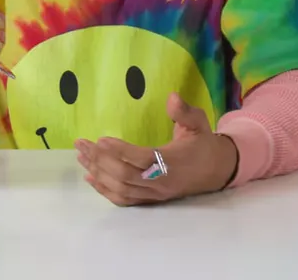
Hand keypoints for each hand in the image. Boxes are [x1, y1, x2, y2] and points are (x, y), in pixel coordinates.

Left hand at [75, 92, 238, 205]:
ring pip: (122, 188)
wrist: (216, 171)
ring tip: (80, 156)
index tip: (101, 139)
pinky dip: (105, 190)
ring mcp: (155, 194)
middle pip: (126, 176)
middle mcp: (162, 182)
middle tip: (82, 144)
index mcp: (174, 162)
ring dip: (98, 173)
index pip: (143, 160)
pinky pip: (125, 200)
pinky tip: (90, 178)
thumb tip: (173, 97)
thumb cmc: (203, 144)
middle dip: (100, 161)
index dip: (121, 151)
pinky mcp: (151, 199)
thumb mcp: (199, 123)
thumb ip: (184, 112)